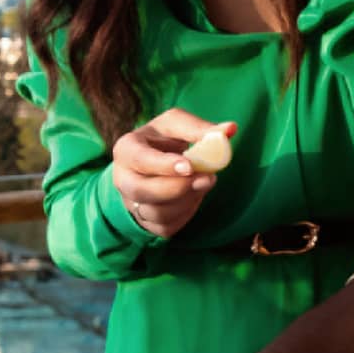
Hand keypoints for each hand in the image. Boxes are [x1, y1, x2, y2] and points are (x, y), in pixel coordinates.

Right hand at [109, 111, 236, 239]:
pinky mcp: (146, 222)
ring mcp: (132, 203)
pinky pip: (167, 227)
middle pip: (142, 191)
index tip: (190, 166)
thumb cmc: (164, 140)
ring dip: (188, 200)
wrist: (155, 164)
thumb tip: (230, 129)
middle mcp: (123, 179)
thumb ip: (201, 128)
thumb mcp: (178, 125)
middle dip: (178, 187)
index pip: (140, 159)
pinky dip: (186, 213)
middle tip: (208, 178)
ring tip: (205, 182)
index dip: (165, 165)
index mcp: (126, 149)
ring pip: (157, 213)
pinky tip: (194, 196)